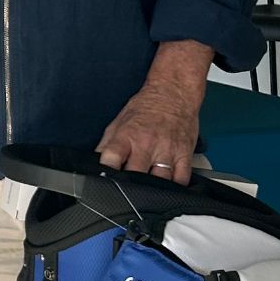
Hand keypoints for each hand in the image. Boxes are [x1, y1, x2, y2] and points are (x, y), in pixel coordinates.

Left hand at [95, 46, 210, 184]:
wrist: (174, 92)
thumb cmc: (146, 107)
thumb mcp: (119, 122)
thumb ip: (107, 145)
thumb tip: (94, 164)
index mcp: (126, 136)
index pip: (111, 159)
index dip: (106, 172)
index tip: (104, 180)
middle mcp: (146, 144)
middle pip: (135, 175)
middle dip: (130, 186)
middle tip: (128, 189)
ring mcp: (167, 150)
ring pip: (160, 181)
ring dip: (153, 189)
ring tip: (148, 188)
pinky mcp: (185, 154)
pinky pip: (181, 179)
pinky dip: (175, 187)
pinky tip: (168, 185)